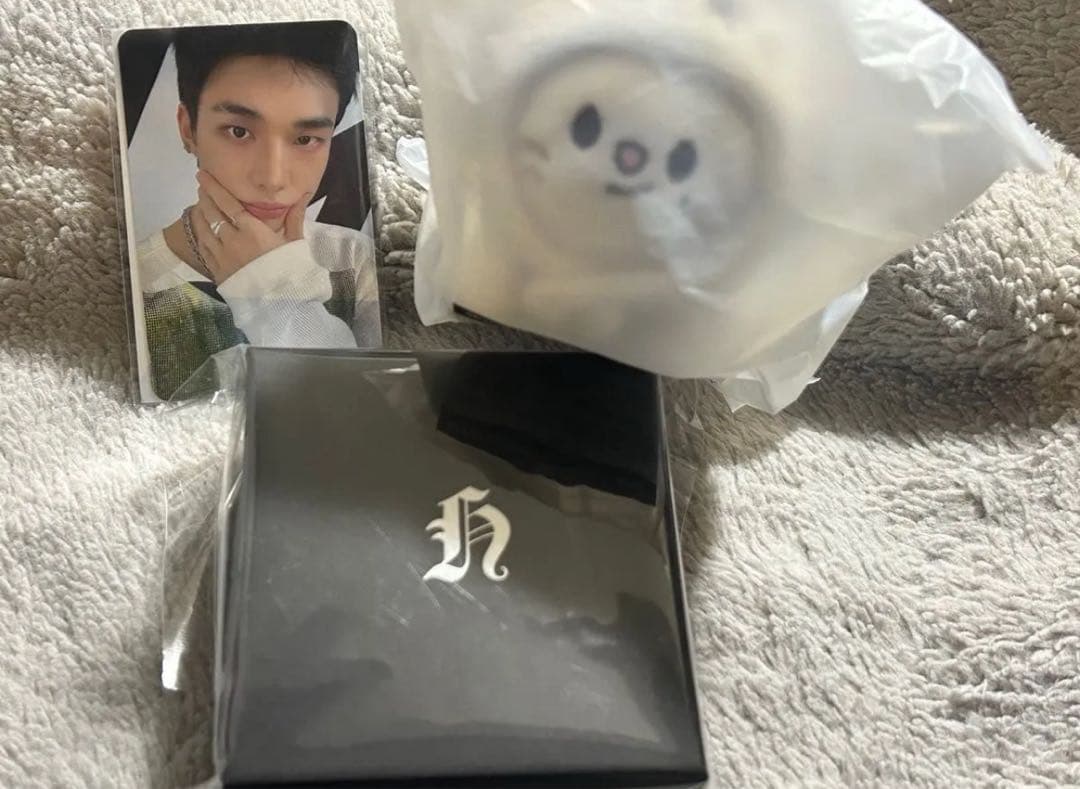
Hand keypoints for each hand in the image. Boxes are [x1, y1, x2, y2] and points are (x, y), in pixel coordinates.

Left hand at [191, 170, 310, 284]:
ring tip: (200, 204)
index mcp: (252, 231)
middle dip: (205, 197)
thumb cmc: (292, 272)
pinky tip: (201, 228)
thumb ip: (294, 217)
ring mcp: (222, 257)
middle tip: (202, 185)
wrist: (281, 306)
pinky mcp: (217, 271)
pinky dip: (200, 234)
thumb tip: (304, 194)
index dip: (214, 188)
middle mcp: (232, 241)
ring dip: (200, 213)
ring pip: (204, 229)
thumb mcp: (295, 243)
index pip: (227, 203)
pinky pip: (203, 248)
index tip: (204, 175)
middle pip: (212, 213)